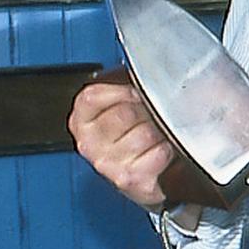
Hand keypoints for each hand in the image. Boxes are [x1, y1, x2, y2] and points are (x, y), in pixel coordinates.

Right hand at [68, 69, 175, 211]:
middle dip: (145, 112)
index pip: (91, 97)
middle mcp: (89, 144)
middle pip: (124, 113)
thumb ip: (124, 87)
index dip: (119, 91)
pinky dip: (167, 151)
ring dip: (159, 133)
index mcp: (81, 121)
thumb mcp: (120, 108)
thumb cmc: (135, 139)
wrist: (147, 180)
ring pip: (144, 133)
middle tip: (151, 118)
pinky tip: (162, 153)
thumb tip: (146, 68)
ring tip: (157, 137)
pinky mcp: (129, 179)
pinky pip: (158, 152)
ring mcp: (107, 164)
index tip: (135, 93)